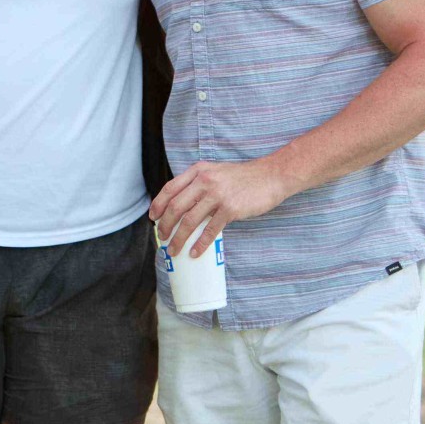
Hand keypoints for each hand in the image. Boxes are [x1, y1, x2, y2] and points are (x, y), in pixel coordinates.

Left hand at [150, 157, 294, 260]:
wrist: (271, 175)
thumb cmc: (243, 178)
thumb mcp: (216, 172)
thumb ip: (199, 183)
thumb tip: (182, 206)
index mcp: (198, 171)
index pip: (170, 188)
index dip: (158, 205)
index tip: (153, 218)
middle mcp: (204, 181)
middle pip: (176, 207)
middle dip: (165, 226)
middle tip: (162, 238)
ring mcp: (217, 195)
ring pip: (189, 221)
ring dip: (178, 239)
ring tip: (174, 250)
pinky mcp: (230, 209)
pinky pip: (210, 230)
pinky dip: (200, 244)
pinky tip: (194, 252)